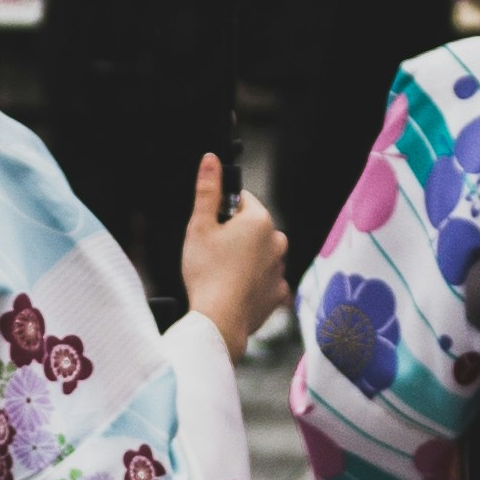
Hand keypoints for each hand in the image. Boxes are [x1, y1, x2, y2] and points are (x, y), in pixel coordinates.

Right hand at [180, 155, 287, 362]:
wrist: (219, 320)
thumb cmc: (207, 273)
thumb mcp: (199, 226)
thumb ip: (207, 190)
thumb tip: (211, 160)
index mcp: (259, 220)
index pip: (242, 200)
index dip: (222, 211)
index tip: (211, 227)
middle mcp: (277, 241)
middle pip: (253, 227)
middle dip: (235, 235)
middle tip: (213, 252)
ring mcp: (280, 268)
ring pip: (260, 253)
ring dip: (245, 258)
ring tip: (222, 274)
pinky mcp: (278, 292)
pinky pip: (265, 279)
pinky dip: (252, 282)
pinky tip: (234, 289)